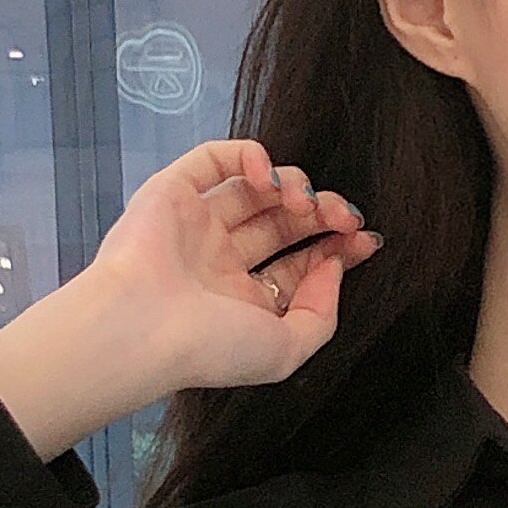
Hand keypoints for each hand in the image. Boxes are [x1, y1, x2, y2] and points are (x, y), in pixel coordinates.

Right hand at [87, 138, 384, 392]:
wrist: (142, 329)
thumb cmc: (208, 349)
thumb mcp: (286, 351)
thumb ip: (321, 313)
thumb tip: (333, 266)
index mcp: (244, 301)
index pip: (301, 263)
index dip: (338, 248)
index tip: (366, 239)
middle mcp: (220, 261)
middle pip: (286, 223)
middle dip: (324, 214)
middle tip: (344, 217)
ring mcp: (197, 225)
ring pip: (258, 189)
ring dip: (295, 186)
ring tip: (307, 204)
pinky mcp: (172, 192)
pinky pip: (216, 158)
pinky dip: (251, 156)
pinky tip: (269, 178)